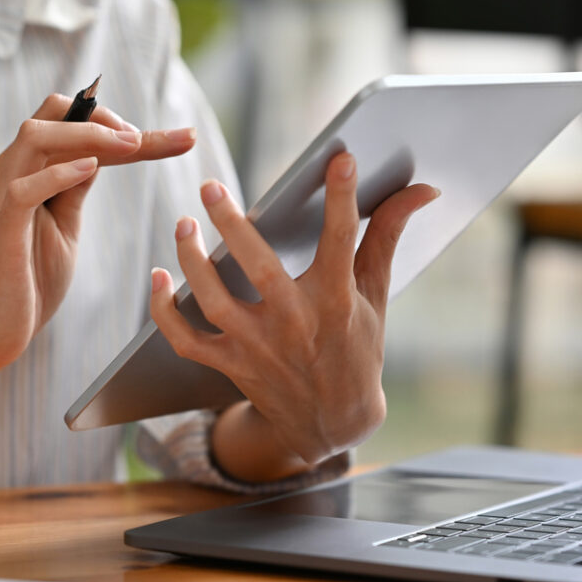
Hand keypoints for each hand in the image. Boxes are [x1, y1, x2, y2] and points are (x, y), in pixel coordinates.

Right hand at [0, 93, 196, 377]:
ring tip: (132, 144)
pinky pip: (23, 188)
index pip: (69, 123)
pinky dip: (59, 172)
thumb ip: (74, 188)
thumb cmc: (27, 282)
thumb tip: (100, 155)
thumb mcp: (62, 225)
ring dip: (88, 133)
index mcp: (26, 171)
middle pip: (52, 114)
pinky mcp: (0, 228)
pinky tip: (92, 169)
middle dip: (106, 116)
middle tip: (147, 138)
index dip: (121, 123)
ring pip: (35, 136)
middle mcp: (9, 173)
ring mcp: (0, 197)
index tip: (178, 138)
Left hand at [149, 152, 437, 468]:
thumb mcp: (375, 292)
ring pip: (213, 302)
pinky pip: (187, 339)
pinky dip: (164, 311)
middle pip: (259, 269)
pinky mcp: (231, 364)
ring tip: (184, 224)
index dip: (343, 199)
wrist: (334, 422)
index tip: (341, 159)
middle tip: (211, 187)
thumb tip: (423, 189)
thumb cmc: (356, 345)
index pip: (342, 241)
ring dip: (192, 262)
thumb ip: (388, 234)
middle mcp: (295, 323)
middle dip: (232, 227)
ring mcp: (258, 347)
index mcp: (336, 301)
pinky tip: (157, 276)